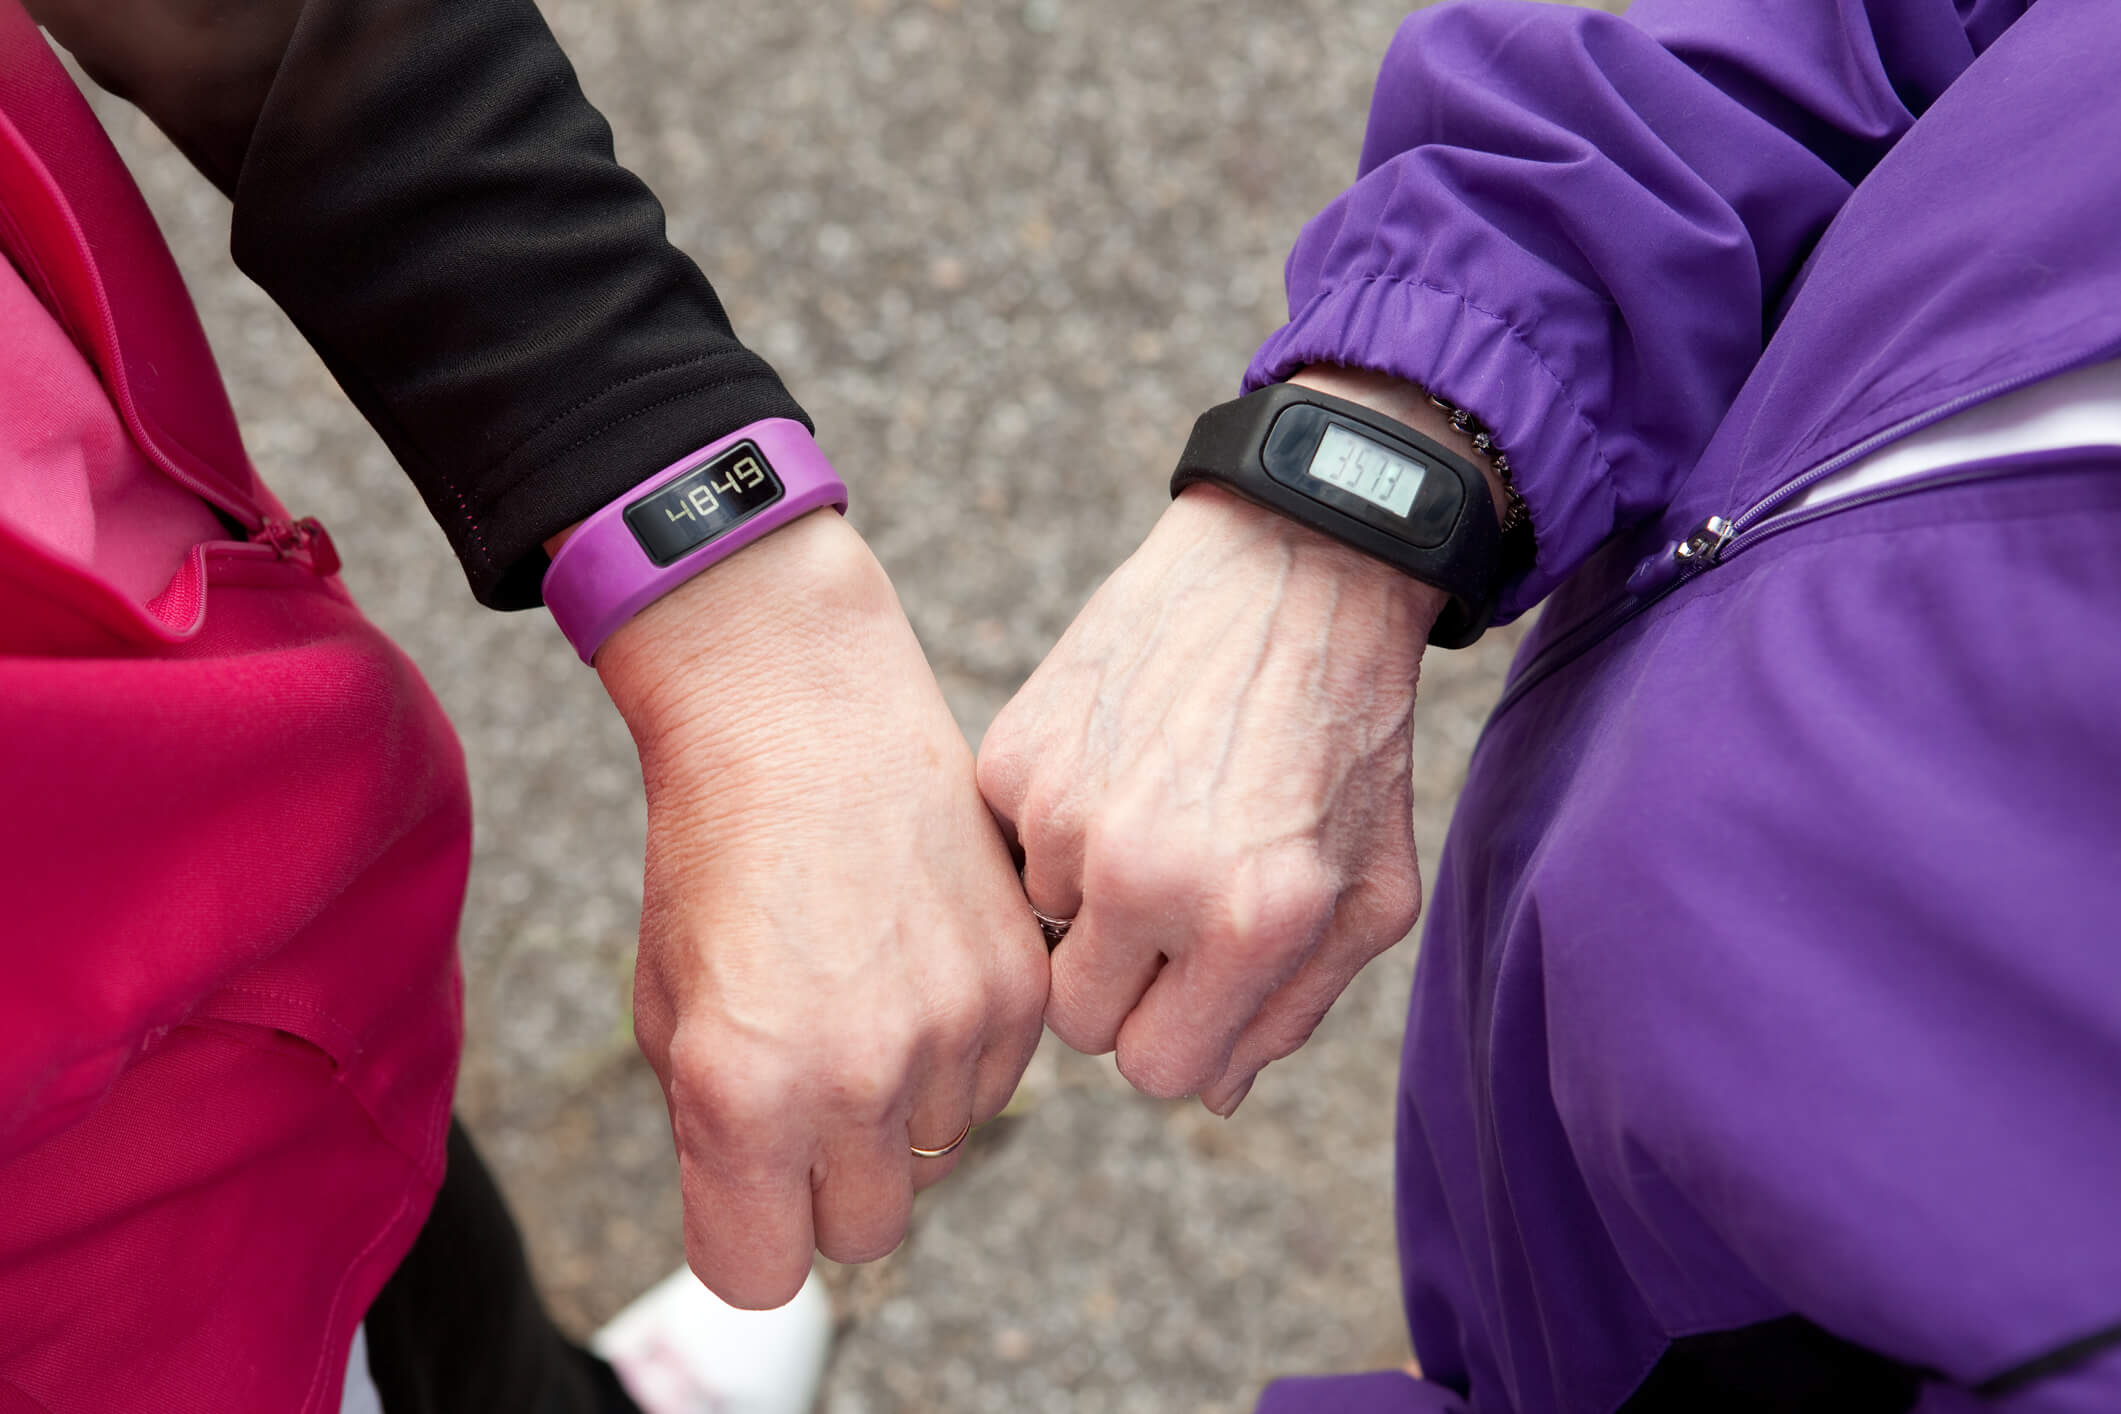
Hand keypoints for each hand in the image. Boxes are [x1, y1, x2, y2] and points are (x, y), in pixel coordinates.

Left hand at [593, 509, 1049, 1308]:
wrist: (804, 712)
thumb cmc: (714, 853)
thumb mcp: (668, 1005)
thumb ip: (713, 1130)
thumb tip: (773, 1207)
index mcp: (743, 1087)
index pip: (758, 1274)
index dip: (743, 1236)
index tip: (743, 1189)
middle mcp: (858, 1074)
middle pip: (861, 1235)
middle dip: (827, 1188)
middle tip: (805, 1096)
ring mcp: (954, 1029)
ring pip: (936, 1158)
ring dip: (899, 1114)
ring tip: (861, 1002)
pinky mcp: (1021, 988)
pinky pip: (993, 1087)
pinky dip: (956, 1055)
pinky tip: (913, 968)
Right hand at [977, 367, 1501, 1114]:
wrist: (1294, 569)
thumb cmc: (1346, 737)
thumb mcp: (1369, 890)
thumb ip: (1295, 1008)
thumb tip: (1214, 1093)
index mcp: (1252, 923)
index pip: (1156, 1072)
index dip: (1174, 1035)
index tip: (1189, 987)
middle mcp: (1150, 876)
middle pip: (1077, 1022)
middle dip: (1120, 983)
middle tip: (1165, 911)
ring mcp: (1070, 812)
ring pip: (1038, 932)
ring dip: (1085, 898)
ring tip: (1152, 813)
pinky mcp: (1015, 755)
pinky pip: (1008, 849)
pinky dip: (1051, 827)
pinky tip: (1115, 766)